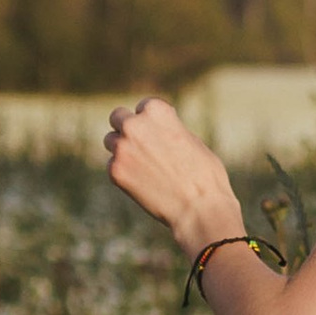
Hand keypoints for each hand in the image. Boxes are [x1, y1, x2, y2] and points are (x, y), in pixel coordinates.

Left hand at [103, 97, 240, 254]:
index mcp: (156, 111)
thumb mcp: (191, 140)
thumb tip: (156, 131)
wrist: (199, 208)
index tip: (157, 132)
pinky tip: (143, 184)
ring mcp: (122, 148)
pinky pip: (113, 166)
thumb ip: (168, 130)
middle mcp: (134, 125)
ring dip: (122, 149)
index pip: (143, 106)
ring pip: (111, 141)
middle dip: (127, 128)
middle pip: (117, 117)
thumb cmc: (205, 175)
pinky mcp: (115, 172)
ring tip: (144, 166)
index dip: (151, 120)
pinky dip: (124, 173)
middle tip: (140, 144)